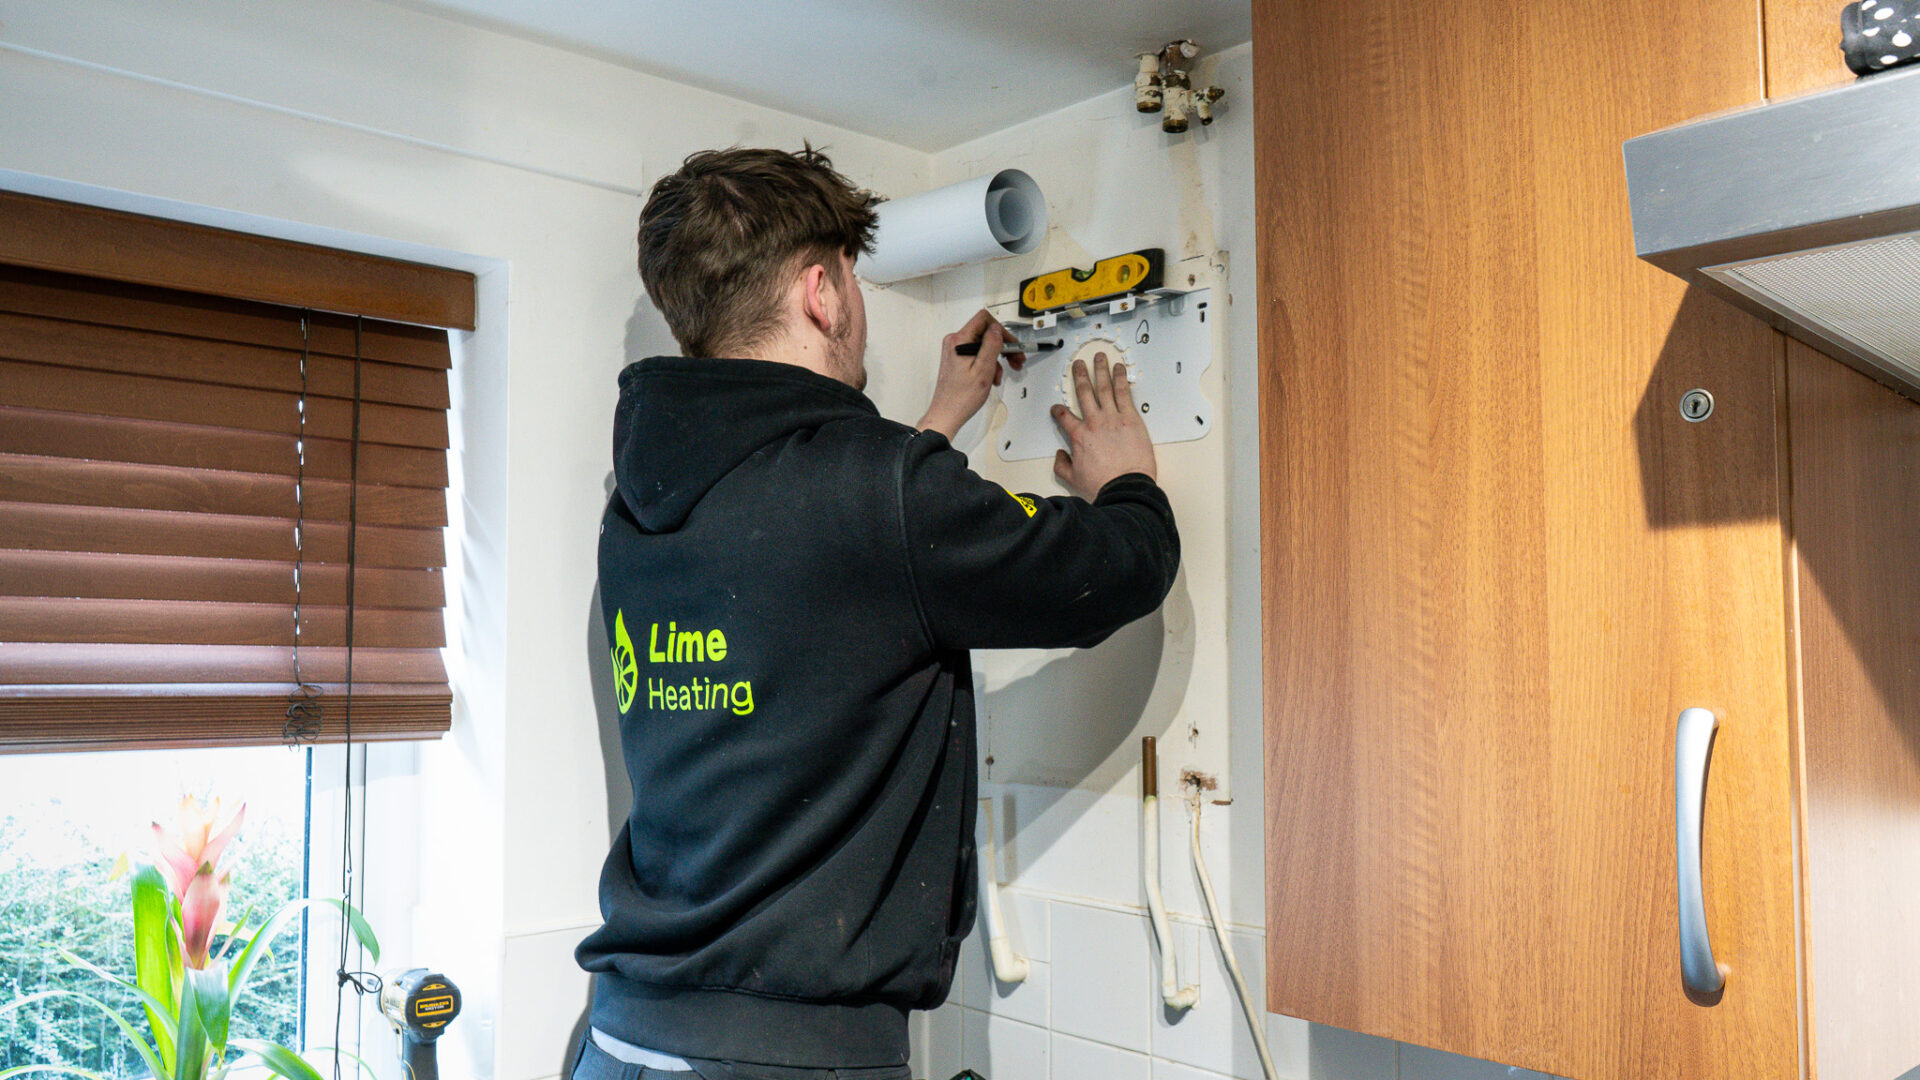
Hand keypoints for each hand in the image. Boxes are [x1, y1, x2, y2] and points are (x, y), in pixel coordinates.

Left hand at [918, 309, 1026, 439]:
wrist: (947, 413)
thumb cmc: (961, 398)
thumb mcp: (983, 370)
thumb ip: (991, 345)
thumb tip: (997, 329)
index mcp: (959, 341)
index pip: (984, 320)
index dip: (1001, 330)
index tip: (1011, 344)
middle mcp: (955, 342)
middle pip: (985, 333)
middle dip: (1003, 346)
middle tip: (1016, 358)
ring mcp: (955, 351)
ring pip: (983, 345)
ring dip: (996, 358)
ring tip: (1001, 374)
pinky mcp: (957, 359)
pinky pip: (977, 355)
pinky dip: (988, 364)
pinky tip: (992, 377)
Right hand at [1052, 352, 1156, 497]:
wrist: (1125, 487)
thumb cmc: (1102, 485)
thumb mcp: (1073, 479)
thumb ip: (1062, 465)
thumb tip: (1060, 455)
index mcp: (1079, 436)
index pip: (1064, 418)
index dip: (1058, 411)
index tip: (1057, 408)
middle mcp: (1094, 422)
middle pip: (1084, 393)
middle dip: (1080, 376)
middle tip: (1078, 364)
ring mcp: (1113, 418)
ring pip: (1104, 388)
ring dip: (1100, 370)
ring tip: (1099, 357)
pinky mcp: (1131, 418)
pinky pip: (1124, 393)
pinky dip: (1121, 379)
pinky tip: (1119, 368)